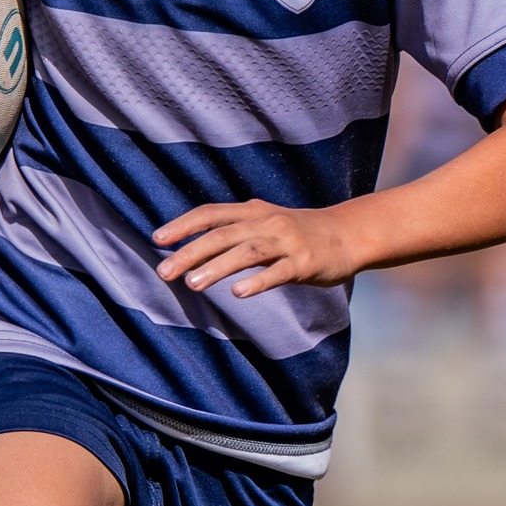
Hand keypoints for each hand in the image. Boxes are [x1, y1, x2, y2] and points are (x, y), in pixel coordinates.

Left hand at [153, 199, 357, 297]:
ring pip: (246, 252)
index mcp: (253, 211)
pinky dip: (257, 282)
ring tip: (192, 284)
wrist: (348, 234)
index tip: (157, 239)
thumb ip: (234, 230)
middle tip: (164, 272)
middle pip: (222, 234)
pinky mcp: (305, 262)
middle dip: (190, 252)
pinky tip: (238, 294)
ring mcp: (287, 242)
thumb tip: (192, 247)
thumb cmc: (298, 233)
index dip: (183, 225)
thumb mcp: (265, 222)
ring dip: (216, 267)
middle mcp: (267, 222)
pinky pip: (278, 272)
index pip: (211, 213)